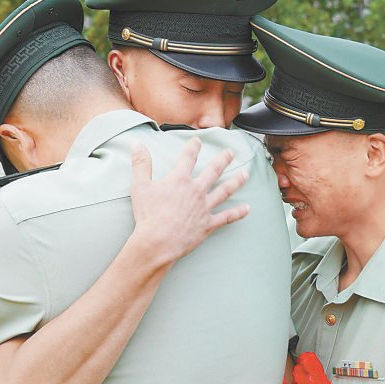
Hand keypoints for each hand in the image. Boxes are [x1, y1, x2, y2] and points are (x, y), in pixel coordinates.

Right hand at [130, 138, 250, 266]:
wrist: (158, 241)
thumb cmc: (148, 215)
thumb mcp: (140, 186)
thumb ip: (140, 163)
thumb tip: (136, 143)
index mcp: (180, 179)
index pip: (188, 157)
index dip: (194, 147)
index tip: (198, 141)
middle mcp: (196, 190)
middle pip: (213, 171)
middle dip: (223, 160)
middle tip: (230, 152)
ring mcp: (204, 207)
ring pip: (225, 191)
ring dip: (236, 181)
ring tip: (245, 174)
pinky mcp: (208, 223)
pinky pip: (227, 217)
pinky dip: (238, 213)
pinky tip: (248, 209)